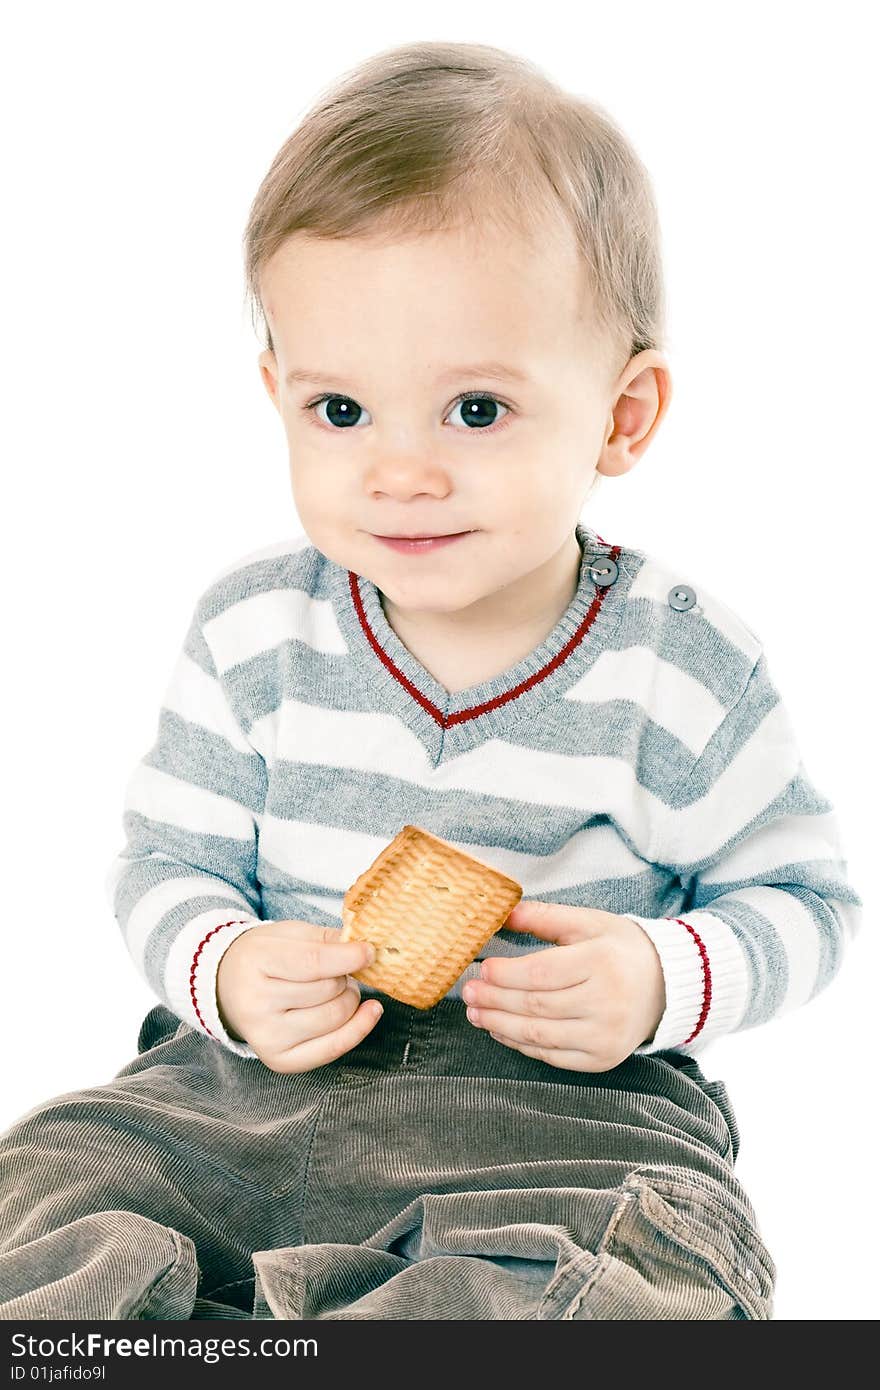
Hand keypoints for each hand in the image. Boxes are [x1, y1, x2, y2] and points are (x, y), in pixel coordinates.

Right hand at [215, 920, 381, 1073]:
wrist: (229, 987)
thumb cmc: (264, 957)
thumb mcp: (288, 934)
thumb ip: (326, 939)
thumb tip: (365, 949)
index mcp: (256, 962)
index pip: (312, 962)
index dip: (348, 957)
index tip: (369, 952)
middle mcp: (255, 1004)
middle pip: (327, 991)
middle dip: (345, 977)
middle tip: (339, 970)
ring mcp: (266, 1037)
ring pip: (335, 1018)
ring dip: (350, 1000)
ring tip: (339, 989)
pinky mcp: (279, 1060)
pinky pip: (332, 1049)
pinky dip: (358, 1030)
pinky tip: (369, 1013)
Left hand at [461, 900, 665, 1072]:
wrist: (665, 985)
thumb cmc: (620, 949)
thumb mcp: (587, 922)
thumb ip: (544, 917)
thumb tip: (501, 913)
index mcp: (602, 962)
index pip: (542, 973)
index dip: (506, 974)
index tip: (482, 968)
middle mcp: (607, 1003)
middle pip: (536, 1006)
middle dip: (495, 1000)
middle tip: (468, 992)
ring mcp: (605, 1036)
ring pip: (539, 1036)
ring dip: (500, 1025)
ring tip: (475, 1012)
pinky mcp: (602, 1059)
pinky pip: (552, 1056)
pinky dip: (521, 1045)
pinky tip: (500, 1030)